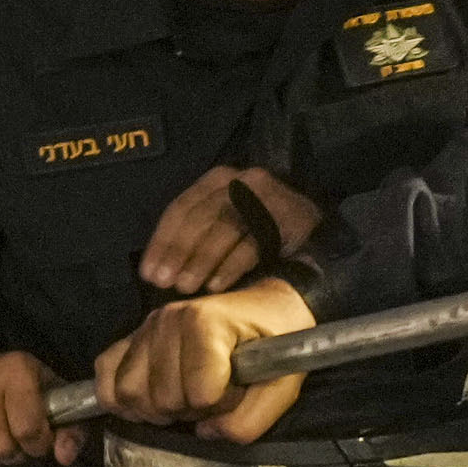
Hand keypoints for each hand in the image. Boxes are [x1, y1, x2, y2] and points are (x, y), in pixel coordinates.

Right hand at [98, 280, 313, 439]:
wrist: (267, 309)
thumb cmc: (277, 343)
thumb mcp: (284, 385)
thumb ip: (251, 421)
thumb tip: (205, 433)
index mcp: (206, 323)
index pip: (198, 393)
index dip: (221, 405)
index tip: (238, 389)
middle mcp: (168, 319)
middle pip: (161, 398)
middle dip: (189, 410)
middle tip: (212, 397)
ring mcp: (146, 326)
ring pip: (129, 393)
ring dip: (156, 409)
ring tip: (183, 398)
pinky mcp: (132, 336)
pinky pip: (105, 375)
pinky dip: (121, 397)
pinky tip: (149, 400)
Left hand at [138, 163, 319, 295]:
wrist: (319, 223)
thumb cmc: (261, 228)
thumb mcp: (225, 220)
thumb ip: (197, 233)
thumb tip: (161, 268)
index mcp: (219, 178)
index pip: (182, 207)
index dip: (162, 242)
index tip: (148, 272)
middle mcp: (243, 181)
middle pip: (202, 217)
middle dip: (179, 252)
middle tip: (164, 283)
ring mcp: (268, 197)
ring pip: (225, 228)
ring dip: (201, 261)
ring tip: (186, 287)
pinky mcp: (290, 217)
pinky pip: (254, 243)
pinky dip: (231, 266)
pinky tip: (216, 286)